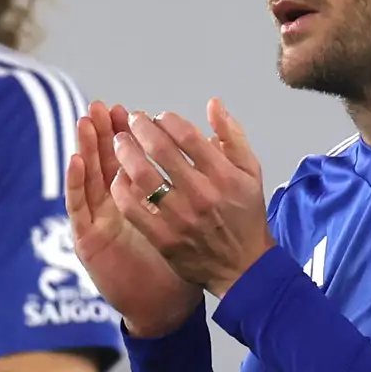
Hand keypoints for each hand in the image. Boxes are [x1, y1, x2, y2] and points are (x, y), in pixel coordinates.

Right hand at [67, 102, 205, 340]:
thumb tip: (206, 141)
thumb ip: (198, 182)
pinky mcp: (88, 239)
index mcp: (142, 198)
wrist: (168, 304)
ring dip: (85, 147)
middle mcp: (116, 206)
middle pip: (105, 160)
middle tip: (102, 105)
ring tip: (84, 120)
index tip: (129, 108)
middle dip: (103, 131)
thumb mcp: (195, 217)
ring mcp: (100, 221)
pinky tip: (75, 160)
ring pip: (87, 176)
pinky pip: (78, 206)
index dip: (128, 133)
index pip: (130, 157)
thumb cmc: (184, 263)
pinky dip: (75, 182)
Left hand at [114, 102, 275, 298]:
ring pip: (142, 177)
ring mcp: (180, 218)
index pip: (187, 136)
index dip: (167, 120)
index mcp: (223, 175)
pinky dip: (122, 189)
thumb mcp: (250, 171)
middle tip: (132, 121)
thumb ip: (232, 135)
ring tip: (119, 143)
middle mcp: (201, 194)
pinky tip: (120, 178)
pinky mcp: (164, 239)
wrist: (242, 267)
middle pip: (160, 151)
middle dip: (140, 129)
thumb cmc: (245, 215)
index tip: (158, 117)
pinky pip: (133, 209)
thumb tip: (212, 104)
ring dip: (125, 154)